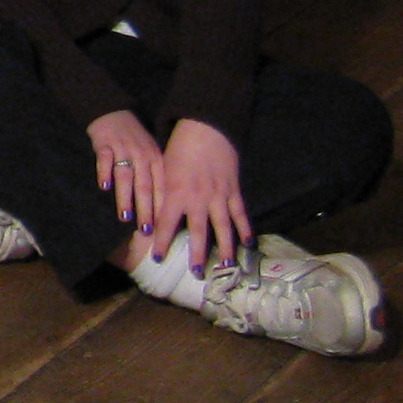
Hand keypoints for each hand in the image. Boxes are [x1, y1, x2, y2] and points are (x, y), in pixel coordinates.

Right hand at [88, 108, 165, 252]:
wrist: (113, 113)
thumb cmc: (135, 140)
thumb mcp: (152, 154)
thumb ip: (156, 177)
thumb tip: (163, 210)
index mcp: (156, 160)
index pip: (161, 187)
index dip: (161, 208)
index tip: (162, 228)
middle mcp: (142, 156)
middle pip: (144, 186)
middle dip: (145, 209)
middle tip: (146, 229)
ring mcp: (123, 149)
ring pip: (125, 176)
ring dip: (125, 197)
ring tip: (125, 216)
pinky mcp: (104, 144)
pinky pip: (105, 160)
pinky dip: (105, 172)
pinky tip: (104, 186)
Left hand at [155, 117, 250, 272]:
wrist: (205, 129)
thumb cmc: (178, 148)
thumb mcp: (164, 171)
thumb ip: (163, 193)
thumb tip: (154, 214)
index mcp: (176, 192)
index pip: (166, 223)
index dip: (161, 241)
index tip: (157, 257)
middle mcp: (198, 198)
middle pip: (198, 231)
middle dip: (196, 253)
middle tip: (197, 273)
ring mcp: (219, 195)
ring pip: (223, 227)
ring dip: (224, 247)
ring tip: (225, 266)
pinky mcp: (234, 190)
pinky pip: (240, 214)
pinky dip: (245, 229)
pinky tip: (248, 244)